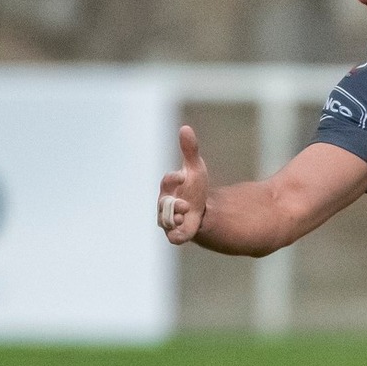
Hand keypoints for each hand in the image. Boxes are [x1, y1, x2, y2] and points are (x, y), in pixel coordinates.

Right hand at [157, 124, 210, 243]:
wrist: (202, 210)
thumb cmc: (195, 187)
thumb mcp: (195, 168)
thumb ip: (190, 150)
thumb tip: (185, 128)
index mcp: (169, 187)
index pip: (167, 181)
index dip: (172, 179)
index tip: (182, 176)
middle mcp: (165, 203)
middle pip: (164, 204)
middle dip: (173, 204)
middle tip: (185, 204)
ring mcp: (169, 219)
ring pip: (166, 221)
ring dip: (175, 218)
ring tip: (187, 213)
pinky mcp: (176, 234)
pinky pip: (173, 237)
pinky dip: (177, 235)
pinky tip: (186, 228)